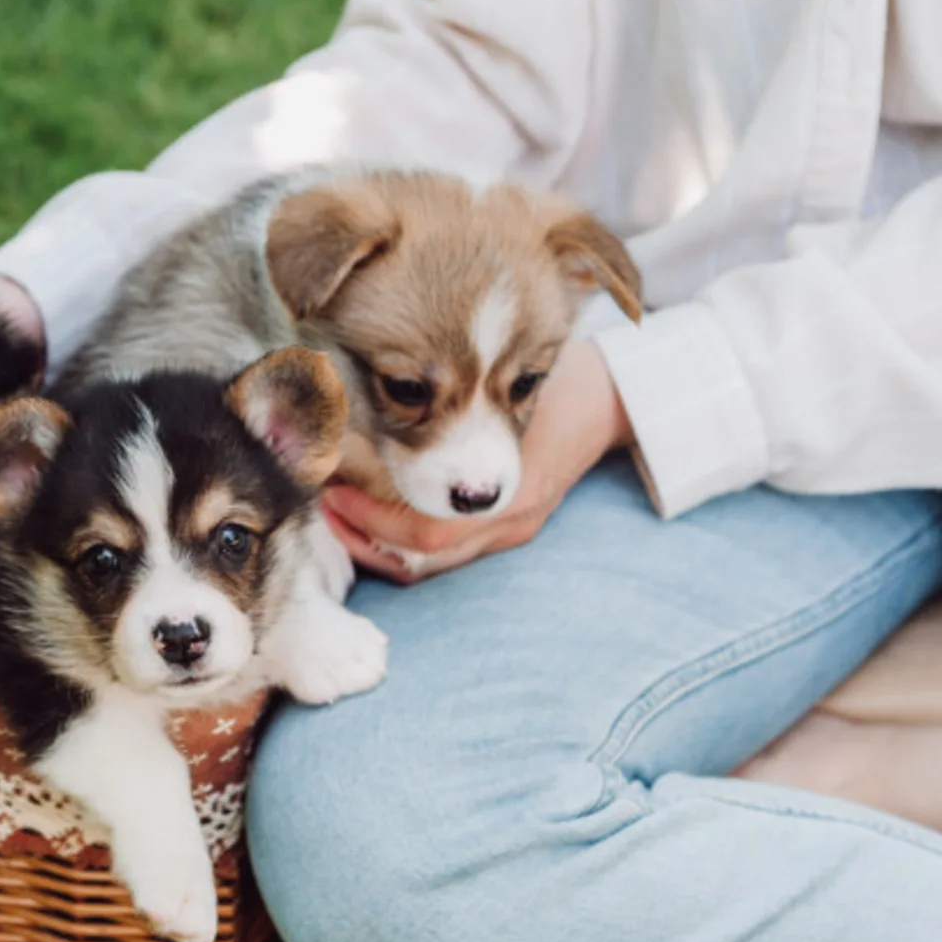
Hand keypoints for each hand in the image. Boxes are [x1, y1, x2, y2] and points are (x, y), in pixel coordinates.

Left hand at [322, 340, 630, 582]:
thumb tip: (380, 386)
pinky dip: (405, 537)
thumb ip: (454, 393)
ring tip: (341, 510)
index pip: (424, 534)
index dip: (370, 519)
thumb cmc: (559, 378)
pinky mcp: (507, 526)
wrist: (616, 396)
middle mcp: (507, 522)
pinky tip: (378, 510)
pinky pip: (446, 550)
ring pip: (430, 563)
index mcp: (508, 495)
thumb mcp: (508, 380)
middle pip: (420, 560)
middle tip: (325, 503)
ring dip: (380, 542)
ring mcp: (510, 530)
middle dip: (363, 537)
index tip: (332, 489)